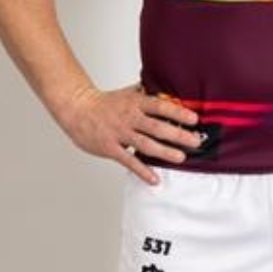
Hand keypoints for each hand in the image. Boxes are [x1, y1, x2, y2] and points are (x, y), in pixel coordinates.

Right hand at [53, 84, 202, 184]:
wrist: (77, 109)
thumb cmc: (104, 103)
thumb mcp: (127, 93)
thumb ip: (146, 94)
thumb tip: (168, 92)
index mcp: (135, 102)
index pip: (160, 106)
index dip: (178, 112)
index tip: (194, 119)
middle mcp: (129, 117)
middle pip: (157, 127)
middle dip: (178, 135)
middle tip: (195, 142)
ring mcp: (120, 134)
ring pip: (145, 144)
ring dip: (164, 152)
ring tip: (180, 158)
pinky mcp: (111, 148)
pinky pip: (129, 161)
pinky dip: (142, 171)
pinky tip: (154, 179)